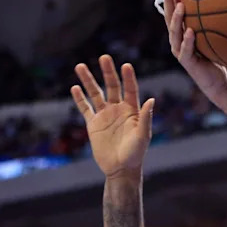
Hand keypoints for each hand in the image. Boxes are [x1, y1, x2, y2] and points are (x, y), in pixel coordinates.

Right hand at [71, 55, 154, 179]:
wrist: (121, 169)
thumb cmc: (136, 153)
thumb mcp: (143, 135)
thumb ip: (146, 117)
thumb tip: (152, 99)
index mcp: (132, 111)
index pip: (130, 90)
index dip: (128, 78)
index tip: (126, 65)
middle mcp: (118, 110)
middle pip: (112, 86)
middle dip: (108, 72)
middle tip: (104, 57)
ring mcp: (105, 116)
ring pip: (95, 94)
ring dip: (88, 80)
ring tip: (80, 66)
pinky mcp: (93, 124)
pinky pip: (85, 108)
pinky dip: (79, 99)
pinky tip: (74, 88)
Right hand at [163, 0, 226, 99]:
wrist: (220, 82)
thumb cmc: (218, 57)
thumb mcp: (217, 35)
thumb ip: (216, 21)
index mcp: (182, 30)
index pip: (174, 7)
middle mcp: (178, 39)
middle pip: (169, 16)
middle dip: (169, 0)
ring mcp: (180, 50)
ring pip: (175, 32)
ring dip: (177, 19)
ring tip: (181, 6)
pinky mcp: (187, 62)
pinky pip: (186, 50)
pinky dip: (188, 41)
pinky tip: (190, 31)